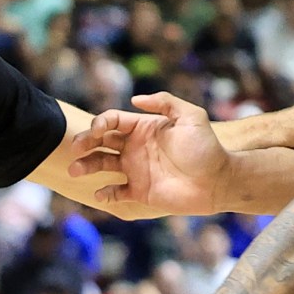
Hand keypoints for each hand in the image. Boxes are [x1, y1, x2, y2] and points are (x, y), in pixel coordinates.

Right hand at [69, 92, 229, 213]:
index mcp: (143, 128)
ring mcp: (135, 170)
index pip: (112, 121)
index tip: (96, 131)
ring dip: (86, 166)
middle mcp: (135, 147)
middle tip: (76, 149)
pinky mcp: (139, 191)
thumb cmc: (206, 148)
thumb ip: (165, 102)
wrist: (218, 182)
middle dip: (84, 143)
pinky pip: (116, 192)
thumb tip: (134, 99)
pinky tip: (100, 194)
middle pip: (101, 142)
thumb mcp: (191, 116)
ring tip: (75, 171)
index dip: (100, 123)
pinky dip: (105, 194)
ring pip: (102, 165)